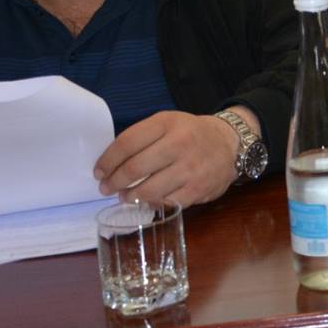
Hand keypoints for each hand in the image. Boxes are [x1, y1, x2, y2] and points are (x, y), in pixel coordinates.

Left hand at [95, 109, 245, 205]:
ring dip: (129, 197)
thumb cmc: (190, 133)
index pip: (127, 143)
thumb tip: (111, 162)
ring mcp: (189, 168)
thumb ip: (142, 137)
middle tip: (106, 187)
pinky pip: (165, 203)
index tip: (99, 171)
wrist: (229, 143)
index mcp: (167, 123)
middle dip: (114, 182)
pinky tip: (146, 201)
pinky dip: (151, 204)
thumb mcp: (167, 123)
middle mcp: (179, 144)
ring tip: (124, 196)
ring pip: (147, 190)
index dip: (108, 160)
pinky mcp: (197, 189)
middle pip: (134, 168)